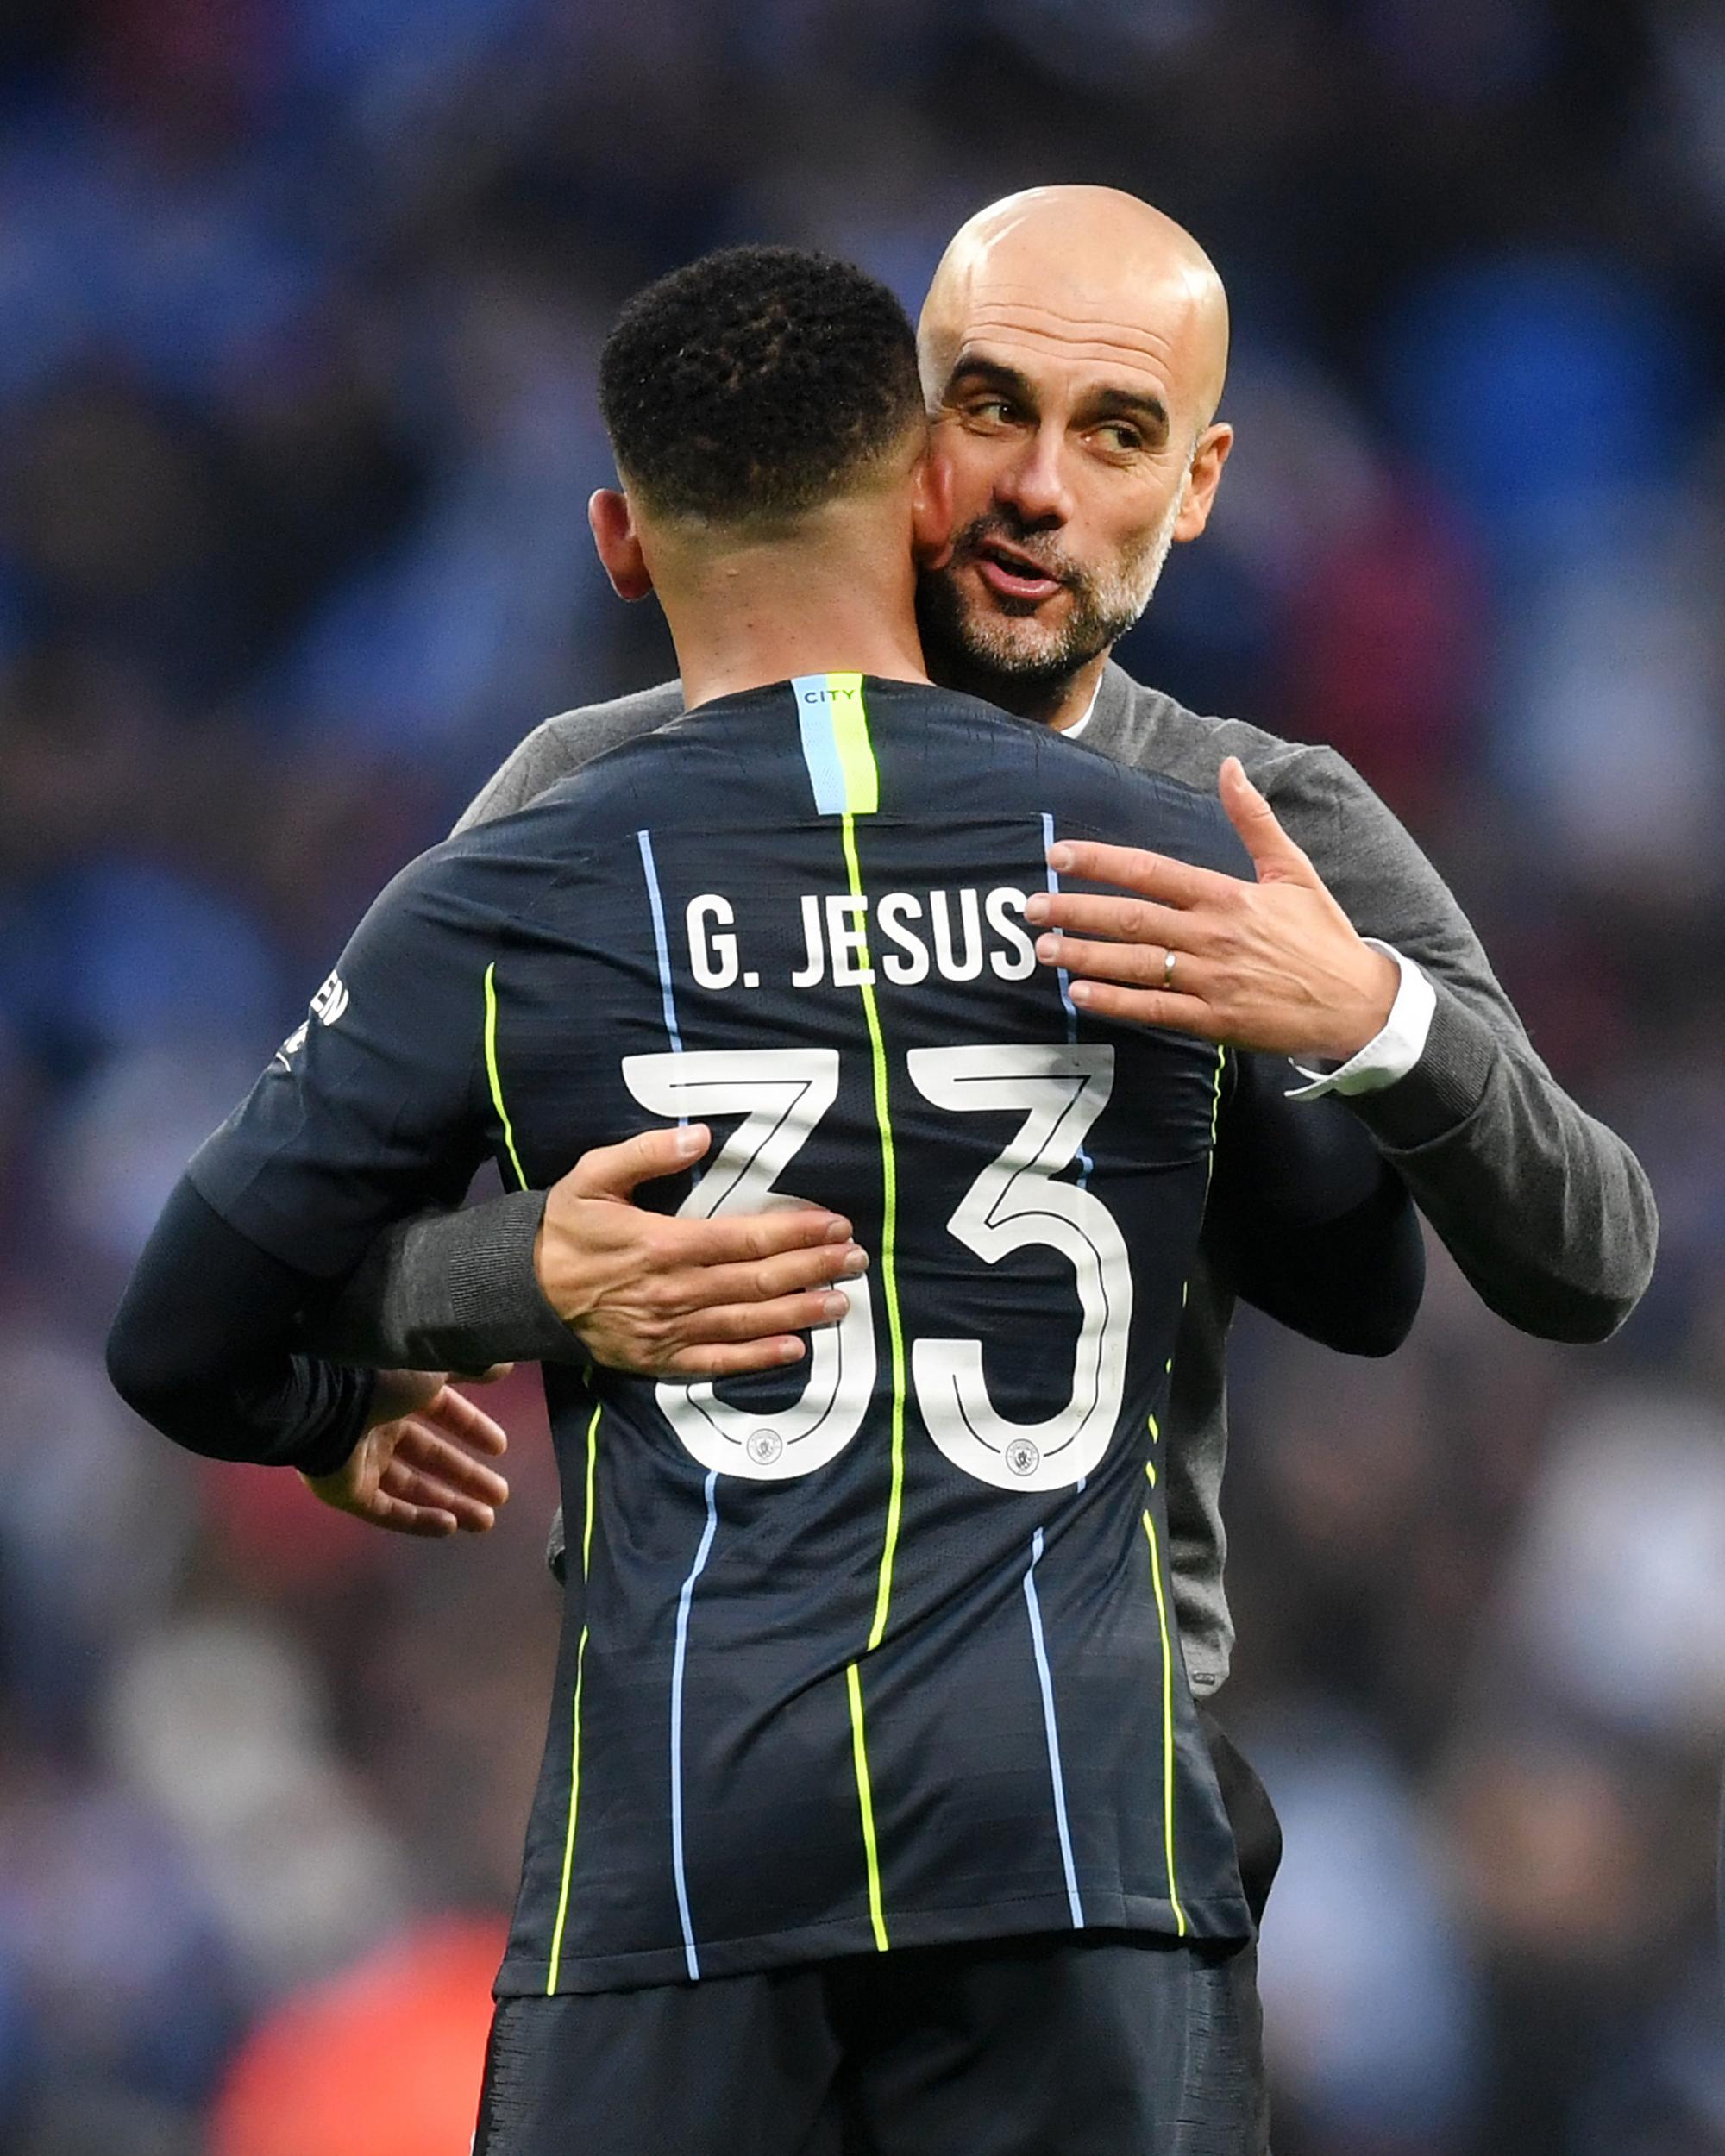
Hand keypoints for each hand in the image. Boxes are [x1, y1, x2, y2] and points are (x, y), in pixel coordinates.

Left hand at [302, 1366, 510, 1538]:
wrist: (323, 1401)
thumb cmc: (380, 1376)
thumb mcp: (433, 1363)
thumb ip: (467, 1365)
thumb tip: (502, 1365)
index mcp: (398, 1391)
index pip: (443, 1413)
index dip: (472, 1429)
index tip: (501, 1448)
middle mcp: (379, 1425)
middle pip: (431, 1456)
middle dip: (468, 1476)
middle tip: (502, 1494)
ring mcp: (361, 1461)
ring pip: (412, 1487)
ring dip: (451, 1503)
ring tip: (486, 1521)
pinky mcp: (347, 1492)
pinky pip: (387, 1511)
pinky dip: (418, 1520)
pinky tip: (450, 1528)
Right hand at [536, 1125, 868, 1378]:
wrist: (519, 1289)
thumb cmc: (564, 1228)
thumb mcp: (591, 1176)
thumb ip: (645, 1153)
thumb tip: (700, 1136)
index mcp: (664, 1244)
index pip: (747, 1237)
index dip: (797, 1232)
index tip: (835, 1224)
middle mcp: (675, 1291)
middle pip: (759, 1281)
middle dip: (813, 1269)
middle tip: (857, 1260)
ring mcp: (668, 1330)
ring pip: (748, 1324)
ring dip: (799, 1313)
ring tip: (842, 1302)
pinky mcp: (659, 1360)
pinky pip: (717, 1364)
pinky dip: (758, 1359)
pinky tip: (795, 1350)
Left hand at [1025, 757, 1398, 1061]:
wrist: (1358, 1004)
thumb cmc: (1323, 935)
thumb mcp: (1294, 870)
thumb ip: (1254, 820)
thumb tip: (1229, 766)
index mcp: (1228, 896)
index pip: (1151, 871)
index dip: (1101, 861)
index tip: (1059, 855)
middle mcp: (1213, 936)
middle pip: (1131, 919)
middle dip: (1075, 910)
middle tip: (1031, 907)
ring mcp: (1212, 980)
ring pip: (1135, 965)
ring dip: (1084, 956)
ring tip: (1043, 949)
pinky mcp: (1214, 1021)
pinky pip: (1154, 1009)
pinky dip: (1115, 1002)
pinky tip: (1080, 994)